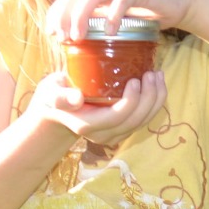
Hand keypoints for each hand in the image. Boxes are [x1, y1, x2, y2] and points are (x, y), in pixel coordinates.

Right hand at [27, 69, 166, 148]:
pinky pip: (143, 119)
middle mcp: (104, 135)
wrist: (57, 112)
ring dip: (156, 100)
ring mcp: (115, 135)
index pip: (117, 117)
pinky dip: (154, 102)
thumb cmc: (53, 97)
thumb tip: (77, 98)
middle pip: (135, 120)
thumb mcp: (51, 94)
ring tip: (158, 75)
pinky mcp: (122, 130)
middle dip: (149, 98)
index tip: (135, 79)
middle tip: (152, 73)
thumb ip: (61, 97)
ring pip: (143, 121)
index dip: (131, 101)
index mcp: (88, 126)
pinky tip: (157, 84)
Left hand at [47, 0, 196, 41]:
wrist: (178, 2)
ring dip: (82, 15)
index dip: (56, 12)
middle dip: (64, 15)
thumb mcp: (116, 16)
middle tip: (60, 37)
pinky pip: (122, 0)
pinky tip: (109, 32)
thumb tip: (79, 42)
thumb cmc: (146, 12)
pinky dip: (113, 15)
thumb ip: (99, 21)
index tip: (51, 32)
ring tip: (77, 36)